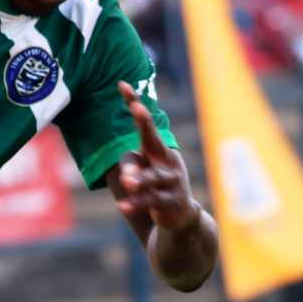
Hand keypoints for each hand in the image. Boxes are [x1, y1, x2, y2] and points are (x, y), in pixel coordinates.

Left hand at [110, 81, 199, 232]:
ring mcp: (171, 182)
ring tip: (127, 180)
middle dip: (145, 123)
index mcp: (158, 149)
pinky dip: (136, 204)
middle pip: (155, 140)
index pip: (145, 124)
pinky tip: (122, 206)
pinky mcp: (170, 202)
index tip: (121, 84)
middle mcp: (167, 161)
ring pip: (153, 177)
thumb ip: (130, 167)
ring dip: (140, 178)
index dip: (134, 104)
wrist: (181, 217)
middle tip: (137, 108)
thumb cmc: (156, 187)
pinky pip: (151, 201)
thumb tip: (128, 177)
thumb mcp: (141, 172)